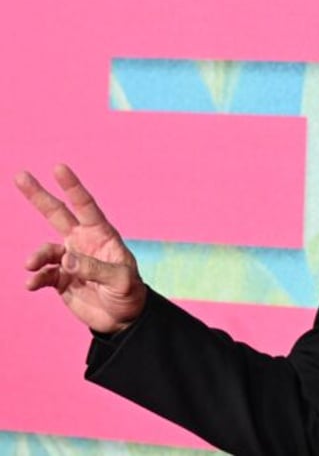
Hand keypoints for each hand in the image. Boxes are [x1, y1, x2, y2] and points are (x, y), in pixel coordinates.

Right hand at [16, 164, 146, 333]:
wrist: (122, 319)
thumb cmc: (129, 293)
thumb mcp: (121, 281)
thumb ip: (95, 269)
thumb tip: (66, 258)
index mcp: (102, 235)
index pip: (85, 206)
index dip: (72, 187)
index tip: (58, 167)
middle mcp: (83, 242)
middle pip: (57, 214)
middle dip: (39, 195)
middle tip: (20, 175)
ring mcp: (70, 260)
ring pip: (45, 250)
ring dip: (36, 256)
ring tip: (30, 265)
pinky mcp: (60, 279)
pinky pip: (42, 274)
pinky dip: (35, 278)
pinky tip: (31, 284)